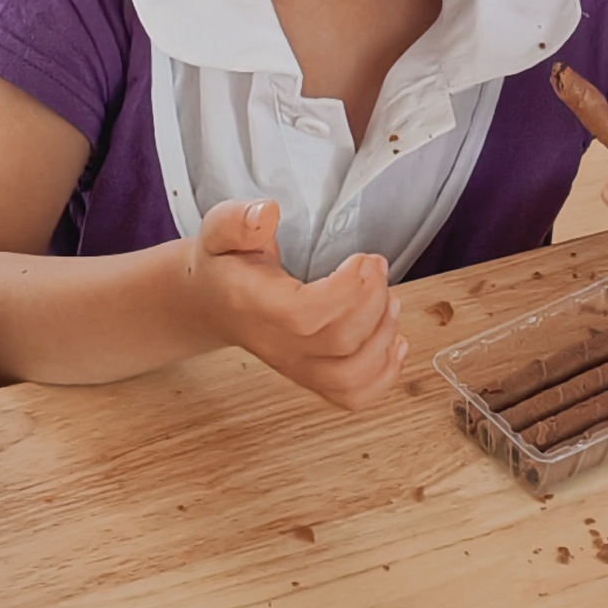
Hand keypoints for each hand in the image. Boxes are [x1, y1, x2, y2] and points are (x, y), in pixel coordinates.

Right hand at [178, 199, 407, 410]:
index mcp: (256, 306)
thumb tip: (268, 212)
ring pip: (350, 376)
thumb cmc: (225, 265)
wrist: (213, 303)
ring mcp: (295, 367)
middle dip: (374, 301)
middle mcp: (277, 344)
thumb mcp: (220, 230)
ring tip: (389, 300)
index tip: (363, 258)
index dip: (347, 290)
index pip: (306, 314)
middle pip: (339, 343)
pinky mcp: (312, 377)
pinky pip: (352, 396)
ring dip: (384, 337)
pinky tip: (394, 341)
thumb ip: (239, 220)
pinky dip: (384, 376)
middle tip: (378, 267)